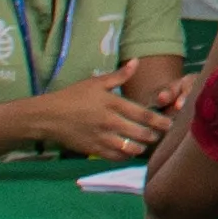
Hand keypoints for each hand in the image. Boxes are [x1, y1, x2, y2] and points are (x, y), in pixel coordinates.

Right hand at [24, 81, 170, 161]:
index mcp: (112, 103)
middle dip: (154, 136)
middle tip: (161, 135)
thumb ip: (119, 75)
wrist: (48, 116)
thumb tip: (137, 61)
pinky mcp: (93, 150)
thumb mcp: (95, 82)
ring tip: (147, 145)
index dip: (159, 120)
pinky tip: (130, 152)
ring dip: (141, 148)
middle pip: (140, 133)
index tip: (170, 123)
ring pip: (130, 148)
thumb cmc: (72, 96)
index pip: (142, 114)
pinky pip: (115, 157)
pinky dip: (126, 156)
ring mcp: (101, 138)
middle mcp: (109, 122)